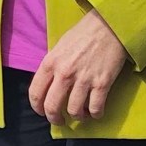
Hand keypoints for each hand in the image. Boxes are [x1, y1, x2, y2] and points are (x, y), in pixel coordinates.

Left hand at [29, 10, 129, 124]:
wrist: (110, 25)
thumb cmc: (84, 34)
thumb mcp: (60, 47)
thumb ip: (52, 67)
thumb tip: (49, 86)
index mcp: (50, 63)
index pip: (35, 94)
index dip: (38, 108)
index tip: (43, 112)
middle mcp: (64, 73)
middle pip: (52, 107)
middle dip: (55, 119)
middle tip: (60, 121)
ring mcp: (84, 79)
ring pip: (74, 111)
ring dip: (77, 117)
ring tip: (81, 114)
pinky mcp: (102, 83)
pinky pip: (95, 109)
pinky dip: (95, 115)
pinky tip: (95, 112)